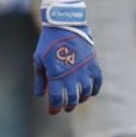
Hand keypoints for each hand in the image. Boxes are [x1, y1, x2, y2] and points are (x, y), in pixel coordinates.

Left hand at [34, 0, 102, 114]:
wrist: (65, 25)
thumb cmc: (48, 42)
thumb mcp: (39, 59)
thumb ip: (40, 78)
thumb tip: (40, 95)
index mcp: (56, 75)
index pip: (57, 98)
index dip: (55, 107)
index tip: (53, 111)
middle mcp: (72, 76)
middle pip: (72, 99)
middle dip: (68, 106)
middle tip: (65, 107)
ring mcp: (84, 71)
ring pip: (85, 93)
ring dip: (80, 99)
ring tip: (76, 99)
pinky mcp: (94, 66)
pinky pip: (97, 84)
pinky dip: (94, 90)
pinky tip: (89, 92)